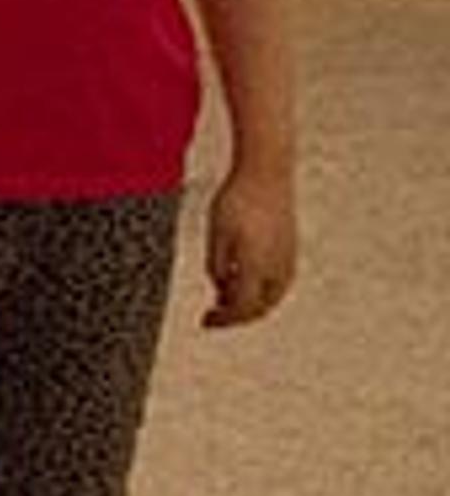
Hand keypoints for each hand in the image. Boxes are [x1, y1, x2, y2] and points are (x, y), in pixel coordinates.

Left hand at [201, 159, 297, 326]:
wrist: (267, 173)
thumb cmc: (237, 199)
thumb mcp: (216, 233)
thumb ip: (217, 265)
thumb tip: (221, 288)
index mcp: (255, 266)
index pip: (240, 307)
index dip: (222, 319)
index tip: (204, 321)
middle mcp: (277, 268)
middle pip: (259, 308)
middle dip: (235, 315)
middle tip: (212, 315)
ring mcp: (289, 259)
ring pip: (271, 296)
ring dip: (249, 303)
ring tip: (223, 297)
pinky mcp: (292, 249)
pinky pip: (278, 282)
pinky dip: (261, 290)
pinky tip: (242, 280)